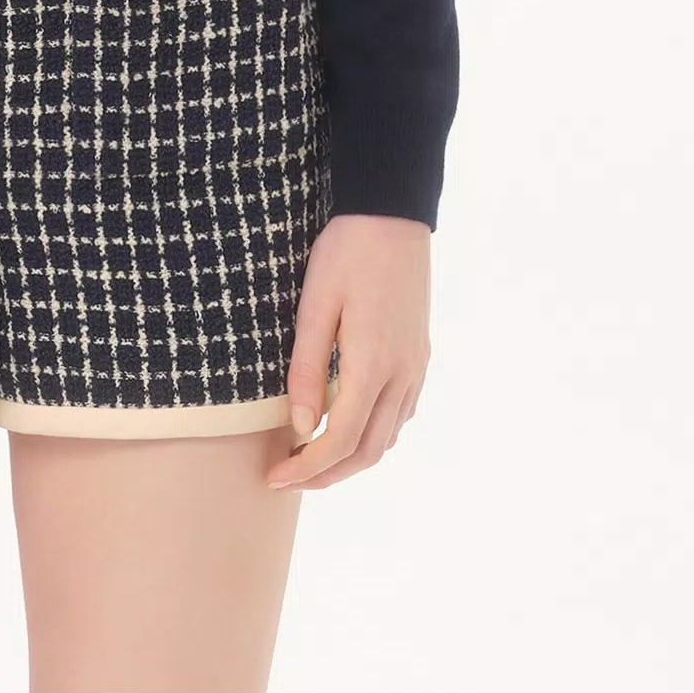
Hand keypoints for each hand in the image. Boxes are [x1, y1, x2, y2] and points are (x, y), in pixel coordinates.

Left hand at [267, 214, 430, 491]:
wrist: (392, 214)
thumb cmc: (346, 253)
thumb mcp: (315, 305)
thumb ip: (309, 369)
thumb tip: (301, 428)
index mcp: (374, 365)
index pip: (341, 440)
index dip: (307, 469)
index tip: (274, 478)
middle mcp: (403, 374)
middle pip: (370, 450)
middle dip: (328, 474)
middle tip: (288, 478)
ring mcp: (416, 365)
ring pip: (389, 436)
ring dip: (353, 457)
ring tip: (312, 458)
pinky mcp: (419, 353)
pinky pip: (400, 412)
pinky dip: (374, 433)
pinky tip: (348, 424)